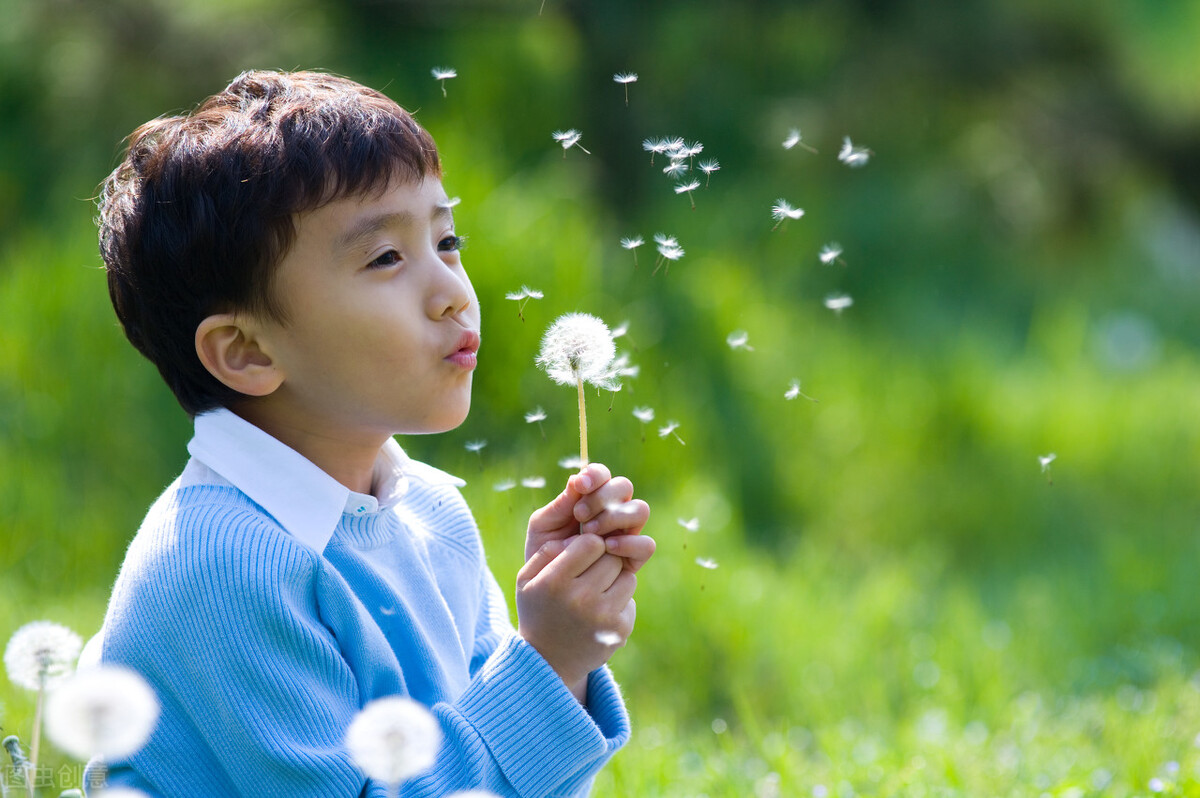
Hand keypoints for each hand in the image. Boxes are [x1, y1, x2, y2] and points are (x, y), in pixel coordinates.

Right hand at [515, 533, 636, 701]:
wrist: (548, 662)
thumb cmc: (538, 610)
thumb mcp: (527, 579)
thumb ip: (547, 550)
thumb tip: (578, 534)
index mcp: (555, 582)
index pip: (592, 543)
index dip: (588, 546)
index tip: (580, 556)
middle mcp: (581, 599)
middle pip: (612, 558)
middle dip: (603, 561)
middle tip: (589, 575)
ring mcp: (603, 616)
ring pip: (627, 577)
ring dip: (615, 581)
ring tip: (594, 593)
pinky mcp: (620, 630)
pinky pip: (630, 600)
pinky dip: (619, 603)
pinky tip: (599, 614)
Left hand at [525, 463, 653, 571]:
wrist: (551, 592)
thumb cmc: (545, 554)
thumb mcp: (543, 528)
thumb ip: (559, 506)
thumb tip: (576, 480)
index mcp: (591, 498)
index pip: (602, 475)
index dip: (595, 475)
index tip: (580, 485)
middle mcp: (613, 511)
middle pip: (624, 486)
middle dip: (602, 497)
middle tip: (580, 514)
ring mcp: (626, 533)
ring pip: (640, 510)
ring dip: (615, 516)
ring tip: (590, 531)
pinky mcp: (633, 558)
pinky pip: (646, 544)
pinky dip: (629, 542)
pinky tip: (607, 547)